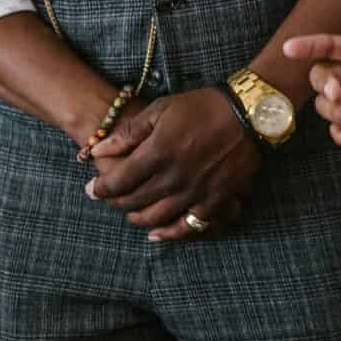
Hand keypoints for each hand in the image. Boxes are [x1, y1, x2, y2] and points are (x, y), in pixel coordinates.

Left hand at [86, 89, 263, 240]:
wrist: (249, 113)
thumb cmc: (202, 106)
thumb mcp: (160, 110)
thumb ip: (128, 133)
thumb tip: (98, 149)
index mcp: (157, 153)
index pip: (118, 182)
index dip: (100, 189)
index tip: (91, 190)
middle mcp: (173, 178)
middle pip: (134, 201)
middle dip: (116, 203)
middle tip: (109, 199)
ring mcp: (195, 192)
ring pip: (156, 217)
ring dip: (138, 218)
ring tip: (130, 214)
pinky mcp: (214, 200)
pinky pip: (189, 226)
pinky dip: (170, 233)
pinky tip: (157, 233)